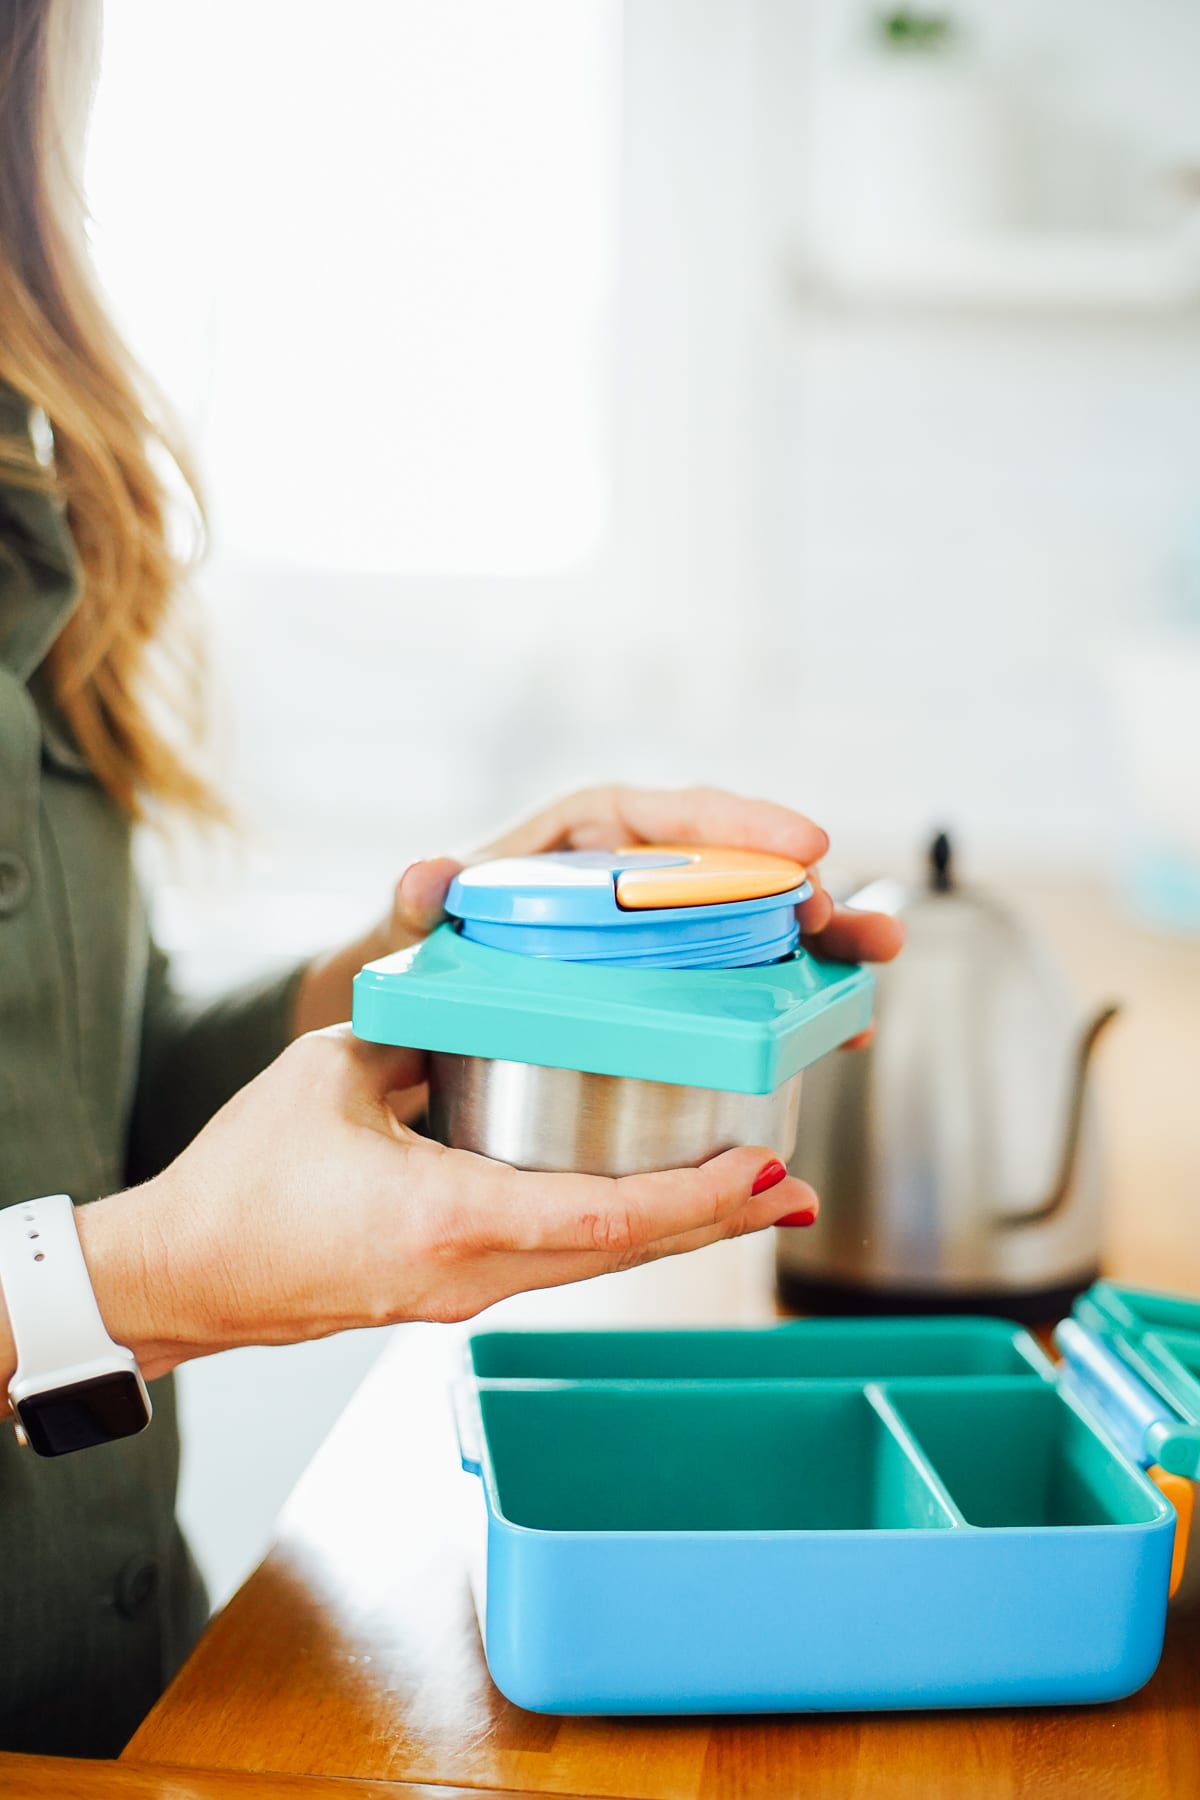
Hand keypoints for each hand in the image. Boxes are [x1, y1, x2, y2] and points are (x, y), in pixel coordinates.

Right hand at [61, 1028, 815, 1383]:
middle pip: (624, 1254)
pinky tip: (656, 1210)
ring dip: (681, 1233)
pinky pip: (560, 1266)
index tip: (763, 1170)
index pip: (599, 1218)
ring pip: (599, 1267)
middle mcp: (470, 1274)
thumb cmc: (245, 1181)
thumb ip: (419, 1028)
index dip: (694, 1199)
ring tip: (756, 1199)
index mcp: (444, 1217)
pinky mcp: (453, 1295)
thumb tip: (484, 989)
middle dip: (718, 1220)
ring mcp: (466, 1296)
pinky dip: (623, 1237)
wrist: (188, 1277)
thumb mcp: (333, 1075)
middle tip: (796, 1189)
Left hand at [401, 782, 899, 959]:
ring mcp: (674, 923)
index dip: (745, 825)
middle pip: (740, 867)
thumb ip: (425, 900)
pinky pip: (754, 976)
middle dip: (804, 887)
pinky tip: (843, 1026)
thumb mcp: (424, 918)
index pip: (677, 816)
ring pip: (765, 919)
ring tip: (878, 959)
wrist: (440, 996)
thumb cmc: (438, 938)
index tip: (805, 840)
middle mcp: (647, 868)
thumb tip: (427, 875)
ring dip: (827, 938)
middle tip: (845, 918)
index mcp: (594, 830)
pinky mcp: (685, 974)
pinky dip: (800, 996)